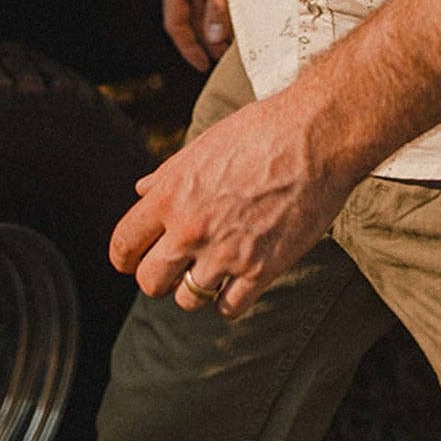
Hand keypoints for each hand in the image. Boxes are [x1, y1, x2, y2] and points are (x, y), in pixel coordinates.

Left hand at [108, 92, 357, 318]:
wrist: (316, 137)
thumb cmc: (261, 131)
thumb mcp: (204, 145)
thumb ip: (169, 174)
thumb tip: (142, 189)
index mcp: (170, 194)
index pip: (124, 244)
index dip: (125, 257)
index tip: (133, 261)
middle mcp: (190, 228)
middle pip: (150, 282)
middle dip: (160, 278)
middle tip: (177, 268)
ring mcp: (225, 253)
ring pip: (188, 300)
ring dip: (197, 290)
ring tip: (214, 271)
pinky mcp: (260, 269)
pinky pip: (229, 308)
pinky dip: (231, 300)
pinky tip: (240, 281)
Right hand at [160, 0, 259, 72]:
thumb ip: (219, 6)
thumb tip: (216, 39)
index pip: (174, 22)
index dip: (187, 46)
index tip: (203, 66)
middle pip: (191, 15)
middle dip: (206, 38)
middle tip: (225, 59)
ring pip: (206, 3)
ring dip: (219, 22)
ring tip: (238, 41)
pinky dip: (228, 5)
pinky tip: (244, 16)